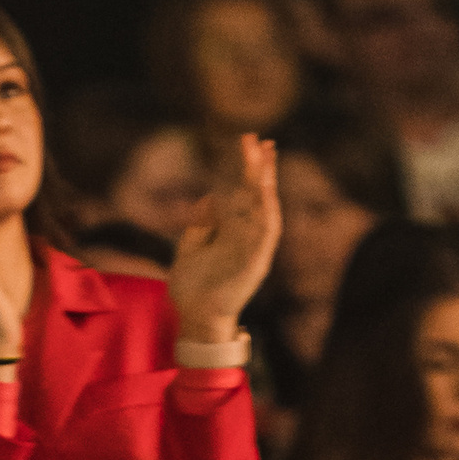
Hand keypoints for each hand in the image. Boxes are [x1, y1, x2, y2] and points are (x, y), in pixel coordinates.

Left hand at [170, 133, 280, 347]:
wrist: (194, 318)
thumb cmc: (192, 286)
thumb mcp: (190, 246)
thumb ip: (201, 222)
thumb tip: (209, 196)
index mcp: (232, 229)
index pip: (244, 191)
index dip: (248, 167)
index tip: (250, 142)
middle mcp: (246, 234)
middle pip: (257, 194)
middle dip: (260, 168)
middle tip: (261, 141)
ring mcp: (253, 248)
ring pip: (265, 209)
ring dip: (266, 185)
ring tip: (265, 161)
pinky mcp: (256, 262)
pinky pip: (266, 235)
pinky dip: (268, 213)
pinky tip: (267, 194)